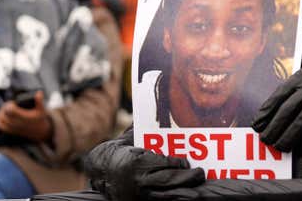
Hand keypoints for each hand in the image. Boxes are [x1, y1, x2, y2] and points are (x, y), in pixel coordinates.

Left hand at [0, 90, 52, 141]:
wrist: (39, 131)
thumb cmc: (39, 119)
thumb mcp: (41, 109)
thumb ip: (39, 101)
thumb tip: (39, 92)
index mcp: (24, 117)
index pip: (11, 110)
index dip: (10, 105)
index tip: (14, 102)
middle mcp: (18, 123)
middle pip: (4, 114)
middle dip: (5, 107)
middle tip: (10, 104)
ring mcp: (13, 128)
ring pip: (1, 119)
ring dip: (1, 112)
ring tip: (6, 108)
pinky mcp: (10, 131)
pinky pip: (0, 126)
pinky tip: (2, 115)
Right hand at [85, 140, 204, 200]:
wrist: (101, 172)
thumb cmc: (120, 152)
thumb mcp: (131, 138)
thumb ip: (145, 128)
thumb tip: (157, 110)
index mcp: (137, 162)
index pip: (164, 163)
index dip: (178, 163)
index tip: (187, 161)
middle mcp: (138, 180)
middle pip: (168, 180)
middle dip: (187, 178)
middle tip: (201, 174)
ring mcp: (139, 194)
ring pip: (166, 195)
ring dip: (184, 192)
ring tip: (198, 189)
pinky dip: (173, 198)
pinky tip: (185, 194)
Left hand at [252, 59, 301, 151]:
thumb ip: (288, 89)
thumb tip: (268, 110)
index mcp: (297, 80)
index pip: (277, 98)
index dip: (265, 113)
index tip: (256, 125)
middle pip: (286, 112)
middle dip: (273, 129)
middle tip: (265, 140)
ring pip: (300, 124)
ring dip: (288, 138)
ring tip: (279, 147)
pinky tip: (299, 147)